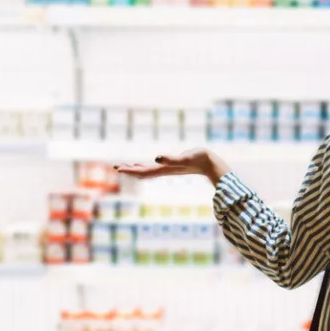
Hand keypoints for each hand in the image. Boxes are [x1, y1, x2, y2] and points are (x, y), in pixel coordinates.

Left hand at [114, 148, 229, 183]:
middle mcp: (165, 170)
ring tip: (126, 166)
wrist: (212, 165)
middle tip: (116, 167)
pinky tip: (147, 163)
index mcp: (164, 169)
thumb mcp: (185, 157)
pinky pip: (156, 167)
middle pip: (143, 173)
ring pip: (148, 171)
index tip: (118, 168)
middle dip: (130, 170)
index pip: (143, 171)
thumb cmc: (200, 159)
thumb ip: (171, 159)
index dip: (130, 170)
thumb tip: (156, 158)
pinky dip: (148, 166)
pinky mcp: (174, 165)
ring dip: (137, 169)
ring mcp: (169, 169)